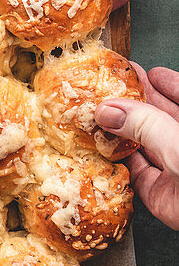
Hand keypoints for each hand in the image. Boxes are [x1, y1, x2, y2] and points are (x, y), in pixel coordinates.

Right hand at [95, 64, 178, 228]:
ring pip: (141, 144)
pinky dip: (114, 161)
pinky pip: (132, 172)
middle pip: (159, 118)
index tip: (146, 72)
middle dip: (134, 103)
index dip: (167, 83)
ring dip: (118, 132)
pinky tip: (99, 147)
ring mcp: (174, 170)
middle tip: (108, 89)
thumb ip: (147, 125)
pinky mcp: (159, 193)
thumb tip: (110, 109)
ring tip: (95, 114)